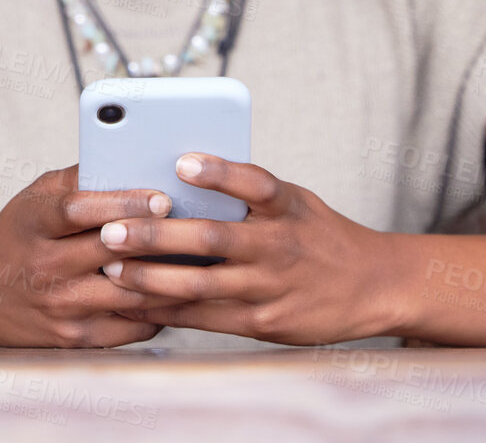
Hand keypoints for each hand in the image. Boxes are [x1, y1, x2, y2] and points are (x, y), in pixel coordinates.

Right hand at [0, 165, 183, 346]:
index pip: (78, 210)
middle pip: (110, 252)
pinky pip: (128, 327)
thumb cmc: (18, 234)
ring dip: (167, 278)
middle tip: (196, 227)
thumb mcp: (35, 197)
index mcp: (33, 223)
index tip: (161, 198)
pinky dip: (157, 310)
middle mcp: (44, 267)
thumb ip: (78, 179)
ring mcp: (59, 306)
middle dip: (157, 239)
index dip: (122, 203)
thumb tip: (130, 159)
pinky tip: (175, 294)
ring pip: (128, 293)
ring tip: (199, 261)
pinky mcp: (73, 338)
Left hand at [95, 153, 394, 344]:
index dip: (219, 172)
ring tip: (111, 268)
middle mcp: (279, 245)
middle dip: (156, 234)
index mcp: (287, 206)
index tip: (182, 162)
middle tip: (112, 230)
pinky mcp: (263, 323)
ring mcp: (270, 287)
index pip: (255, 183)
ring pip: (201, 283)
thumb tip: (178, 176)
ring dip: (151, 277)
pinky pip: (206, 317)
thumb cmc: (319, 235)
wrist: (373, 286)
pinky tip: (135, 303)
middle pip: (212, 238)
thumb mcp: (296, 202)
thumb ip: (249, 194)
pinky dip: (167, 310)